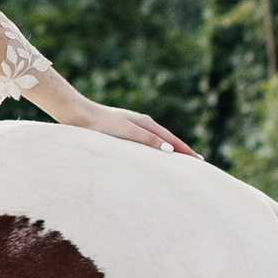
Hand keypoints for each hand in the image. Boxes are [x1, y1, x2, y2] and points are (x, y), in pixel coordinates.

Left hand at [72, 98, 195, 157]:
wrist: (78, 115)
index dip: (185, 150)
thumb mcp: (126, 131)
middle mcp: (141, 123)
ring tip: (179, 160)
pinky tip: (153, 154)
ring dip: (170, 149)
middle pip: (167, 138)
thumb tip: (170, 149)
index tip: (199, 160)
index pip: (171, 139)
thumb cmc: (101, 124)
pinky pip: (146, 142)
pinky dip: (156, 149)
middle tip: (196, 162)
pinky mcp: (123, 131)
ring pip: (157, 140)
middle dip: (181, 150)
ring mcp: (133, 126)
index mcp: (145, 123)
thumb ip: (147, 140)